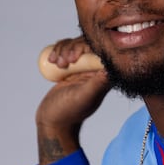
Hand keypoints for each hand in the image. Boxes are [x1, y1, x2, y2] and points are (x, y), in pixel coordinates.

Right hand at [36, 37, 109, 164]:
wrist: (54, 120)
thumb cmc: (70, 111)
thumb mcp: (84, 96)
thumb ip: (98, 83)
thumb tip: (111, 69)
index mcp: (105, 76)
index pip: (101, 50)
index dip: (86, 47)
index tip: (73, 59)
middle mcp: (96, 71)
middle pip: (87, 44)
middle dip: (71, 48)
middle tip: (64, 64)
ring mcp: (84, 69)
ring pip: (75, 45)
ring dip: (63, 49)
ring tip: (58, 65)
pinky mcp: (72, 68)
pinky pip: (66, 50)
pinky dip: (58, 51)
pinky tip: (52, 60)